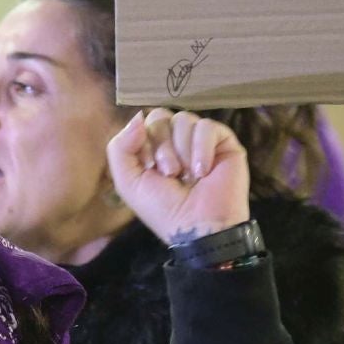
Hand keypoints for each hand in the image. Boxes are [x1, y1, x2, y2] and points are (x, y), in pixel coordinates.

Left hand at [105, 109, 251, 246]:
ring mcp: (201, 140)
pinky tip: (203, 172)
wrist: (196, 227)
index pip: (143, 122)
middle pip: (161, 117)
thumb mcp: (128, 182)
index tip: (149, 168)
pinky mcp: (224, 142)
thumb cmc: (162, 208)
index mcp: (153, 148)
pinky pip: (207, 127)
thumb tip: (137, 117)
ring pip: (184, 119)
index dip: (143, 142)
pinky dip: (201, 149)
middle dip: (162, 147)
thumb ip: (119, 148)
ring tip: (187, 176)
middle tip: (170, 174)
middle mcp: (176, 140)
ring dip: (181, 151)